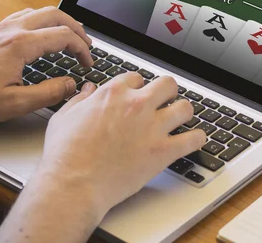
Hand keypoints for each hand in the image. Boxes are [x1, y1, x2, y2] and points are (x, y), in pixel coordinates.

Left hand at [0, 6, 92, 125]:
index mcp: (20, 45)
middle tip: (86, 44)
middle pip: (55, 14)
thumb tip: (71, 84)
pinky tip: (42, 35)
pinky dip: (41, 22)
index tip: (87, 63)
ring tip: (69, 37)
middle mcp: (11, 30)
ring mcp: (0, 27)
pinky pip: (23, 16)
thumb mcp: (15, 104)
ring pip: (39, 11)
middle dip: (76, 28)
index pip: (63, 36)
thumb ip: (48, 93)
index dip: (82, 49)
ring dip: (59, 22)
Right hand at [39, 73, 206, 218]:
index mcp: (113, 93)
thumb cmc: (65, 154)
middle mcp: (136, 105)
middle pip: (167, 84)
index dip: (137, 87)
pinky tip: (194, 140)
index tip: (137, 96)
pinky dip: (197, 139)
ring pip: (185, 107)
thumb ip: (79, 100)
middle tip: (164, 102)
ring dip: (183, 113)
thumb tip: (87, 89)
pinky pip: (194, 139)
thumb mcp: (64, 117)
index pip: (137, 78)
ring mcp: (152, 127)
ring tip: (180, 119)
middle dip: (167, 92)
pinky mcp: (163, 151)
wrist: (73, 184)